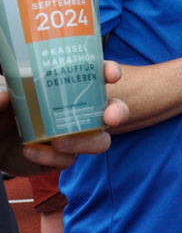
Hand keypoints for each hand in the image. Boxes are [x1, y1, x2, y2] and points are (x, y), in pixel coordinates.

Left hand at [1, 61, 128, 176]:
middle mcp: (78, 111)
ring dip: (84, 142)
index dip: (110, 72)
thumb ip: (1, 93)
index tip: (111, 76)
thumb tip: (5, 96)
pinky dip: (50, 157)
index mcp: (69, 88)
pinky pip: (68, 160)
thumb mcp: (1, 96)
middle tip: (109, 118)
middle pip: (112, 111)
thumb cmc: (3, 111)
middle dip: (118, 112)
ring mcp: (74, 135)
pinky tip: (30, 151)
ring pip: (99, 141)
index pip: (97, 76)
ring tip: (58, 140)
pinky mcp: (62, 157)